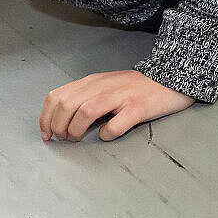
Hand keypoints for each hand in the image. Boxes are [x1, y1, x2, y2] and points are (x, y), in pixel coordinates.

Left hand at [40, 69, 193, 142]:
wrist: (171, 79)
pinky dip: (106, 134)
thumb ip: (84, 97)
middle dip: (59, 127)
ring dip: (76, 131)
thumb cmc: (136, 88)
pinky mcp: (138, 107)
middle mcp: (104, 85)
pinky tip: (108, 135)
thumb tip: (60, 121)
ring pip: (85, 112)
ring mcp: (122, 96)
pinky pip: (115, 125)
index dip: (45, 118)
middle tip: (65, 139)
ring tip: (80, 139)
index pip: (57, 97)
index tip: (47, 134)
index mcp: (93, 81)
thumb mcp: (105, 86)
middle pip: (67, 105)